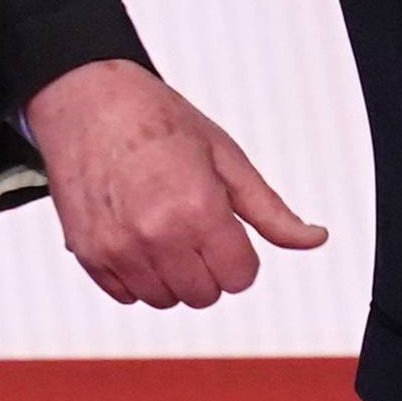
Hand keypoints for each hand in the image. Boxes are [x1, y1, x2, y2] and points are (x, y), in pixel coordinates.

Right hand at [28, 59, 327, 309]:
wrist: (87, 100)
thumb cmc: (158, 120)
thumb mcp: (225, 156)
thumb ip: (270, 210)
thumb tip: (314, 239)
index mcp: (198, 208)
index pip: (240, 278)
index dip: (241, 254)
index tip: (227, 227)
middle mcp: (157, 236)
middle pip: (204, 295)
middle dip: (209, 265)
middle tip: (195, 223)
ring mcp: (118, 249)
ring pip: (166, 300)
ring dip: (174, 274)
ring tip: (165, 226)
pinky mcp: (88, 254)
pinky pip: (128, 296)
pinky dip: (138, 275)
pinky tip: (137, 233)